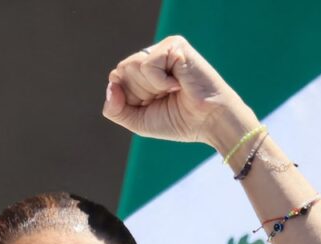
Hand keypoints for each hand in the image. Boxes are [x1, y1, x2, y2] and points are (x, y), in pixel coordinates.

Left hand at [101, 35, 253, 150]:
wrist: (209, 122)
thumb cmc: (179, 121)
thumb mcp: (137, 121)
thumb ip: (114, 108)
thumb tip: (111, 85)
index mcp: (142, 72)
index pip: (115, 80)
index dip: (129, 99)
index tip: (154, 105)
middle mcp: (151, 56)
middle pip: (121, 72)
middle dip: (140, 94)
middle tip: (166, 97)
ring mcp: (163, 49)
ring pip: (131, 67)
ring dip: (150, 88)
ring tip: (173, 89)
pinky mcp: (174, 45)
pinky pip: (147, 65)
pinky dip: (160, 82)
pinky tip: (179, 84)